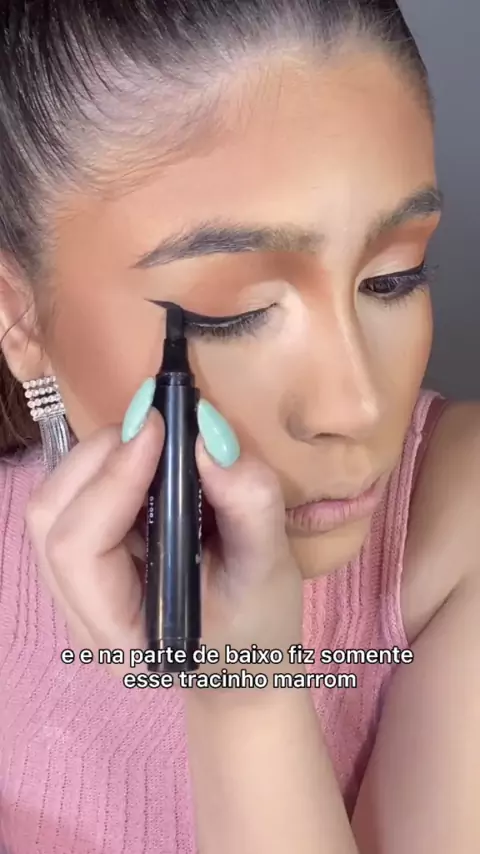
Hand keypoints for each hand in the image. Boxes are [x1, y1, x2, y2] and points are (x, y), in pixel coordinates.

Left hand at [26, 395, 303, 685]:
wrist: (245, 663)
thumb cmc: (258, 629)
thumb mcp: (271, 568)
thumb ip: (249, 504)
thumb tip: (210, 436)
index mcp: (119, 634)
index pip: (79, 547)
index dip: (112, 478)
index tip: (159, 425)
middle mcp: (80, 613)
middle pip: (52, 516)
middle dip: (102, 456)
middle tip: (159, 421)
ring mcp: (75, 589)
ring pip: (55, 502)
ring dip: (102, 456)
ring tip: (157, 437)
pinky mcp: (86, 562)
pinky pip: (74, 501)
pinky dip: (106, 466)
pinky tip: (148, 459)